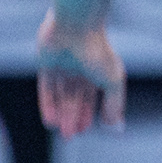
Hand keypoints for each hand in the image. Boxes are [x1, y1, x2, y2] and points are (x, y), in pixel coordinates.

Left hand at [36, 13, 125, 136]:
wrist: (75, 28)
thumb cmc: (97, 51)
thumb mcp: (113, 81)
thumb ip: (115, 103)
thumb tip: (114, 124)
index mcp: (98, 71)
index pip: (92, 97)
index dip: (88, 113)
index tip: (85, 129)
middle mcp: (80, 71)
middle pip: (75, 99)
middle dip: (74, 117)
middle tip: (71, 135)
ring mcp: (63, 68)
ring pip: (61, 97)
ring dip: (62, 115)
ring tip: (63, 132)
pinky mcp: (47, 66)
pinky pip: (46, 89)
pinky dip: (48, 106)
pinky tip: (50, 121)